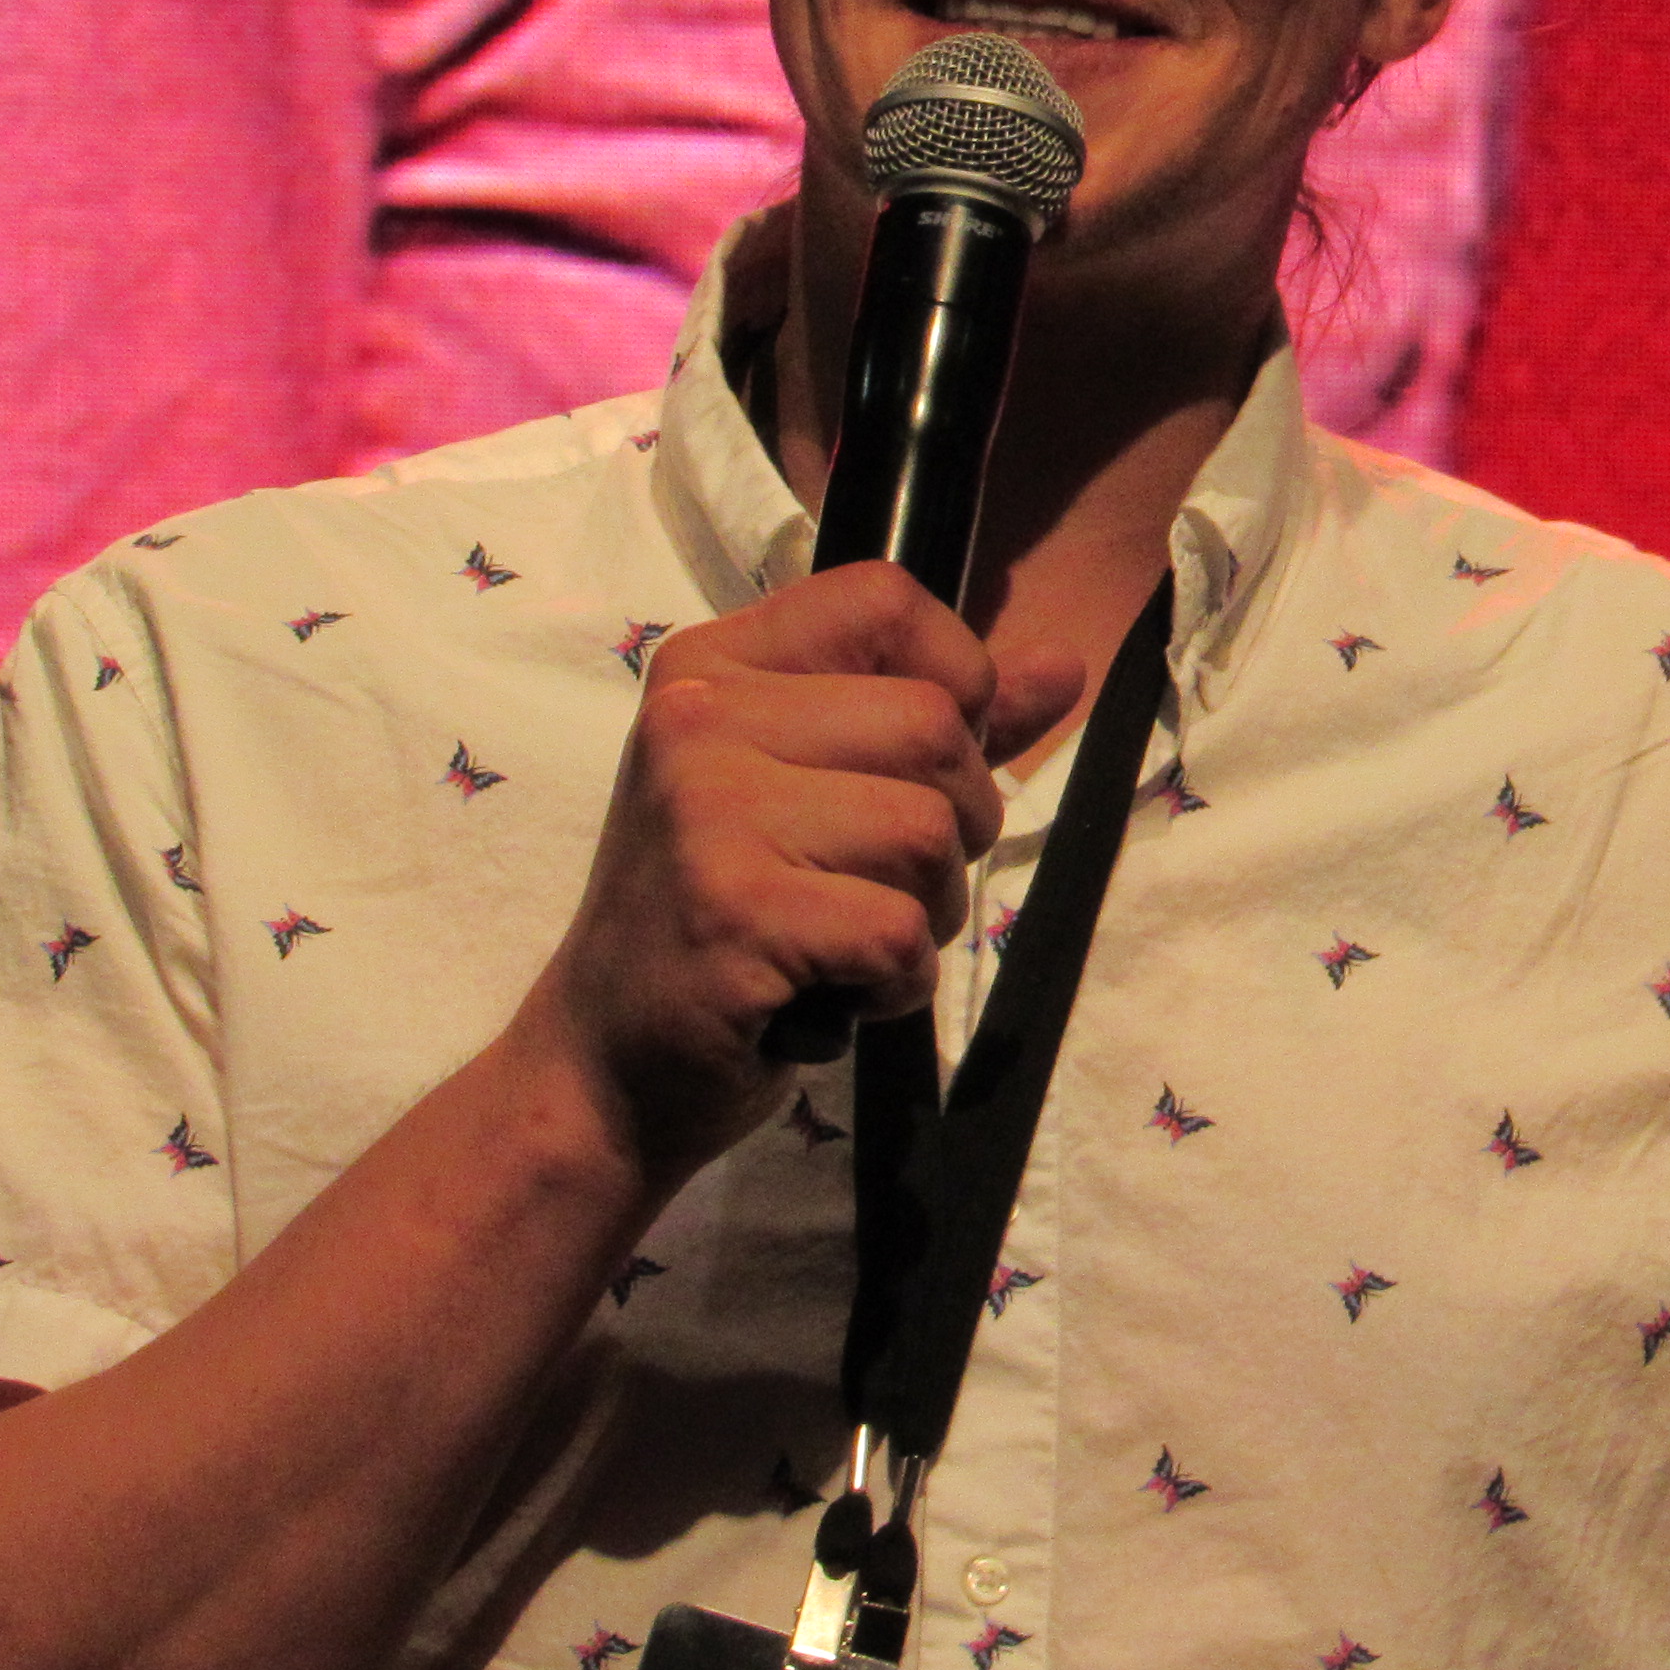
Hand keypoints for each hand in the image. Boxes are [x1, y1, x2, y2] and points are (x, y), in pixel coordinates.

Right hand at [511, 564, 1080, 1185]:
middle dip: (954, 826)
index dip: (951, 681)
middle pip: (935, 726)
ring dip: (924, 912)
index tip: (915, 767)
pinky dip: (896, 982)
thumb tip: (1066, 665)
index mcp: (714, 666)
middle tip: (869, 886)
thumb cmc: (723, 923)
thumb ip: (941, 722)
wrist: (603, 1069)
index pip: (886, 599)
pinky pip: (900, 930)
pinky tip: (833, 994)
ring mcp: (707, 810)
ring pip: (931, 830)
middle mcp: (698, 716)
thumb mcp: (815, 793)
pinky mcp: (732, 911)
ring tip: (842, 941)